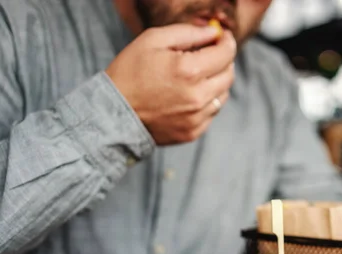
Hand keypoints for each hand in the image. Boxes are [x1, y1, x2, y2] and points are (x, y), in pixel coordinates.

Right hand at [106, 24, 235, 144]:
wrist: (112, 114)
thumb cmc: (129, 72)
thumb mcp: (152, 40)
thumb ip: (188, 33)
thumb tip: (214, 32)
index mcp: (190, 70)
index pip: (226, 53)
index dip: (227, 41)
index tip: (223, 38)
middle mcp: (198, 96)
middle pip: (229, 74)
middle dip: (224, 61)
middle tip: (211, 55)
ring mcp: (197, 117)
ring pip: (223, 95)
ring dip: (216, 82)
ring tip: (196, 76)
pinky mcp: (193, 132)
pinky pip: (212, 113)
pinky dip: (207, 101)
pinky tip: (188, 95)